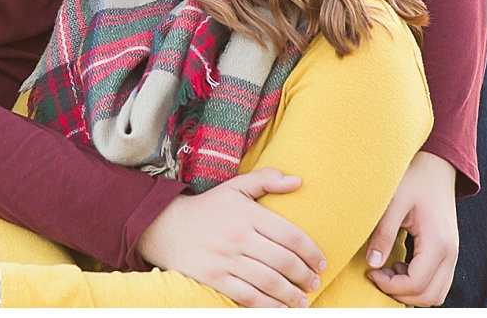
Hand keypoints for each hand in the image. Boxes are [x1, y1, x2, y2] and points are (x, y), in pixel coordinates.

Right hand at [136, 167, 325, 307]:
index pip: (291, 235)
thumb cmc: (207, 208)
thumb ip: (266, 180)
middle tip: (314, 283)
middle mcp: (238, 236)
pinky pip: (248, 297)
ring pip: (269, 282)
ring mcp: (225, 259)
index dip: (311, 252)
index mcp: (247, 213)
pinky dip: (268, 307)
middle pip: (283, 261)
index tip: (321, 263)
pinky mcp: (213, 278)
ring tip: (303, 300)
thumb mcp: (235, 187)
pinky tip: (281, 309)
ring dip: (292, 295)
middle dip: (305, 276)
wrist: (165, 226)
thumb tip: (298, 181)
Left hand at [365, 151, 457, 305]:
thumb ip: (383, 233)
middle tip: (377, 275)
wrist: (436, 165)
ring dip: (411, 291)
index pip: (416, 284)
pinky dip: (420, 283)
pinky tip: (400, 265)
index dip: (390, 286)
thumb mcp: (394, 202)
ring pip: (436, 293)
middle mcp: (451, 253)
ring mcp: (453, 254)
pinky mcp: (449, 251)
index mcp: (438, 243)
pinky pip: (438, 282)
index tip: (370, 272)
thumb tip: (372, 264)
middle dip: (400, 293)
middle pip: (429, 296)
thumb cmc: (414, 179)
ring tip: (388, 271)